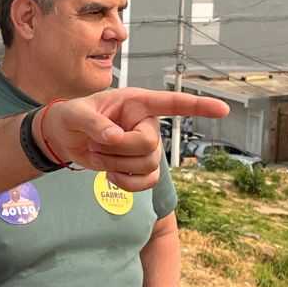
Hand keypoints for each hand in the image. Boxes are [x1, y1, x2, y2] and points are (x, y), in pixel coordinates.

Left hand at [39, 88, 228, 190]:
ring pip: (148, 166)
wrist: (64, 138)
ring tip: (97, 154)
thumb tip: (115, 138)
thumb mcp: (75, 113)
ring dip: (116, 165)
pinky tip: (109, 175)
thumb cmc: (71, 117)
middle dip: (119, 150)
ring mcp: (145, 147)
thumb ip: (94, 123)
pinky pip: (146, 183)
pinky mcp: (139, 167)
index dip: (198, 106)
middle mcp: (146, 124)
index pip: (172, 103)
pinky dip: (125, 183)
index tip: (223, 109)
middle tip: (95, 144)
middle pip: (149, 145)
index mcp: (136, 102)